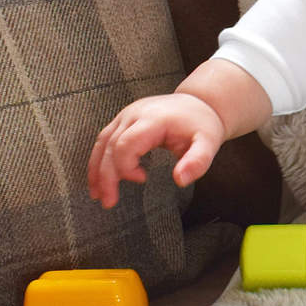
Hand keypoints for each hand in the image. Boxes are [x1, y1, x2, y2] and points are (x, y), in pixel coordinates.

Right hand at [88, 92, 226, 208]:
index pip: (126, 144)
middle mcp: (135, 114)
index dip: (126, 166)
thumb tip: (180, 181)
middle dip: (106, 176)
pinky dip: (99, 160)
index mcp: (154, 119)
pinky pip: (104, 139)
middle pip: (110, 146)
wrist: (200, 103)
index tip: (142, 179)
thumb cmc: (202, 125)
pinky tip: (100, 178)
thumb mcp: (208, 144)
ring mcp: (127, 114)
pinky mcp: (124, 119)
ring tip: (97, 195)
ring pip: (102, 142)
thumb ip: (197, 162)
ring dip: (96, 170)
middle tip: (108, 202)